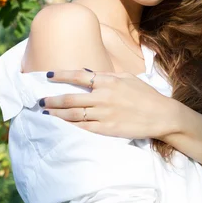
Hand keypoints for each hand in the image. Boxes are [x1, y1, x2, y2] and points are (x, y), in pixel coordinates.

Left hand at [38, 69, 177, 139]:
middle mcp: (103, 97)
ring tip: (44, 113)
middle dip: (52, 100)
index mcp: (108, 81)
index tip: (48, 75)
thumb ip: (106, 75)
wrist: (161, 115)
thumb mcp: (127, 78)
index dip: (61, 75)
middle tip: (40, 101)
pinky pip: (83, 128)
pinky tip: (60, 126)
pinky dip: (69, 127)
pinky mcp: (107, 129)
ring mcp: (104, 114)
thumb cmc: (145, 95)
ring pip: (73, 114)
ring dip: (57, 114)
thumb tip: (86, 73)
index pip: (78, 76)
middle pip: (71, 98)